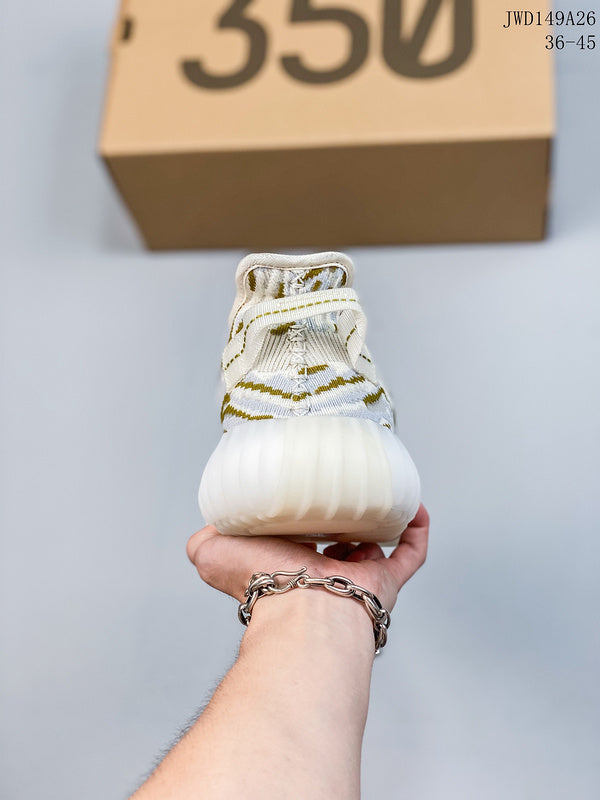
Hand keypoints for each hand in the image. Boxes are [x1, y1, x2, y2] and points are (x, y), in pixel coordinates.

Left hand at [186, 505, 428, 611]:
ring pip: (374, 550)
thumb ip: (204, 541)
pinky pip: (410, 555)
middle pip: (338, 545)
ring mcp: (358, 579)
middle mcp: (325, 575)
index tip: (306, 492)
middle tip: (344, 489)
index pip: (298, 541)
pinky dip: (416, 531)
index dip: (301, 518)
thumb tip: (205, 531)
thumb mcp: (214, 552)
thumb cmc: (260, 580)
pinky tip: (414, 506)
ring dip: (378, 524)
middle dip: (340, 521)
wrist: (303, 606)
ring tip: (380, 491)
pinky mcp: (386, 582)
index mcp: (289, 566)